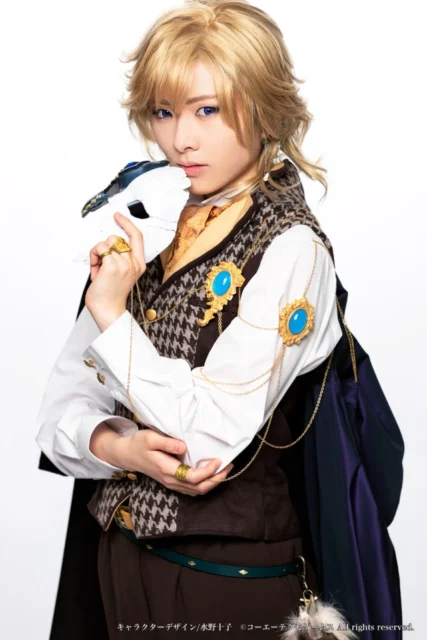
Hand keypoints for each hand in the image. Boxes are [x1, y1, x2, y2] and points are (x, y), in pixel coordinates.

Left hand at [85, 212, 146, 329]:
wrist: (107, 309)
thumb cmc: (111, 293)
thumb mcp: (121, 272)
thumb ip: (120, 257)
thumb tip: (109, 242)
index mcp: (139, 264)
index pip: (137, 237)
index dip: (127, 224)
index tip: (118, 216)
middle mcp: (134, 263)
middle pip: (117, 238)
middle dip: (105, 247)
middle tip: (101, 263)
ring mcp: (124, 264)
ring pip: (106, 242)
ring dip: (98, 253)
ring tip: (98, 269)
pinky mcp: (112, 266)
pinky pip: (99, 249)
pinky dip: (93, 257)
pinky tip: (95, 270)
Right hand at [103, 427, 233, 496]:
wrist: (127, 454)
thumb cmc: (139, 444)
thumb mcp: (150, 438)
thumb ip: (167, 442)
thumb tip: (184, 447)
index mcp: (167, 470)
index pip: (193, 477)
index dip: (208, 471)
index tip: (218, 459)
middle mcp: (171, 480)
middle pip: (199, 488)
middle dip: (216, 479)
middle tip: (229, 466)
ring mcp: (172, 484)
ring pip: (197, 491)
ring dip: (213, 482)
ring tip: (224, 469)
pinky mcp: (172, 482)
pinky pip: (192, 489)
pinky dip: (205, 484)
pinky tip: (211, 474)